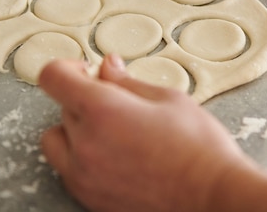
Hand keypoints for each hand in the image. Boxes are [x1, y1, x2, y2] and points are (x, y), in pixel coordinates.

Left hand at [39, 54, 253, 211]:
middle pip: (62, 108)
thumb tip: (107, 67)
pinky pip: (70, 170)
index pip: (53, 77)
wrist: (212, 196)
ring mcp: (83, 176)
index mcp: (102, 110)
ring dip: (75, 131)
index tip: (85, 71)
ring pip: (58, 142)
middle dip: (85, 99)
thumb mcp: (168, 99)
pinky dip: (83, 158)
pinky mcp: (90, 199)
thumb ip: (128, 82)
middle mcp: (84, 144)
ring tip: (112, 132)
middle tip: (120, 103)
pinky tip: (117, 156)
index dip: (67, 68)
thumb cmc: (198, 148)